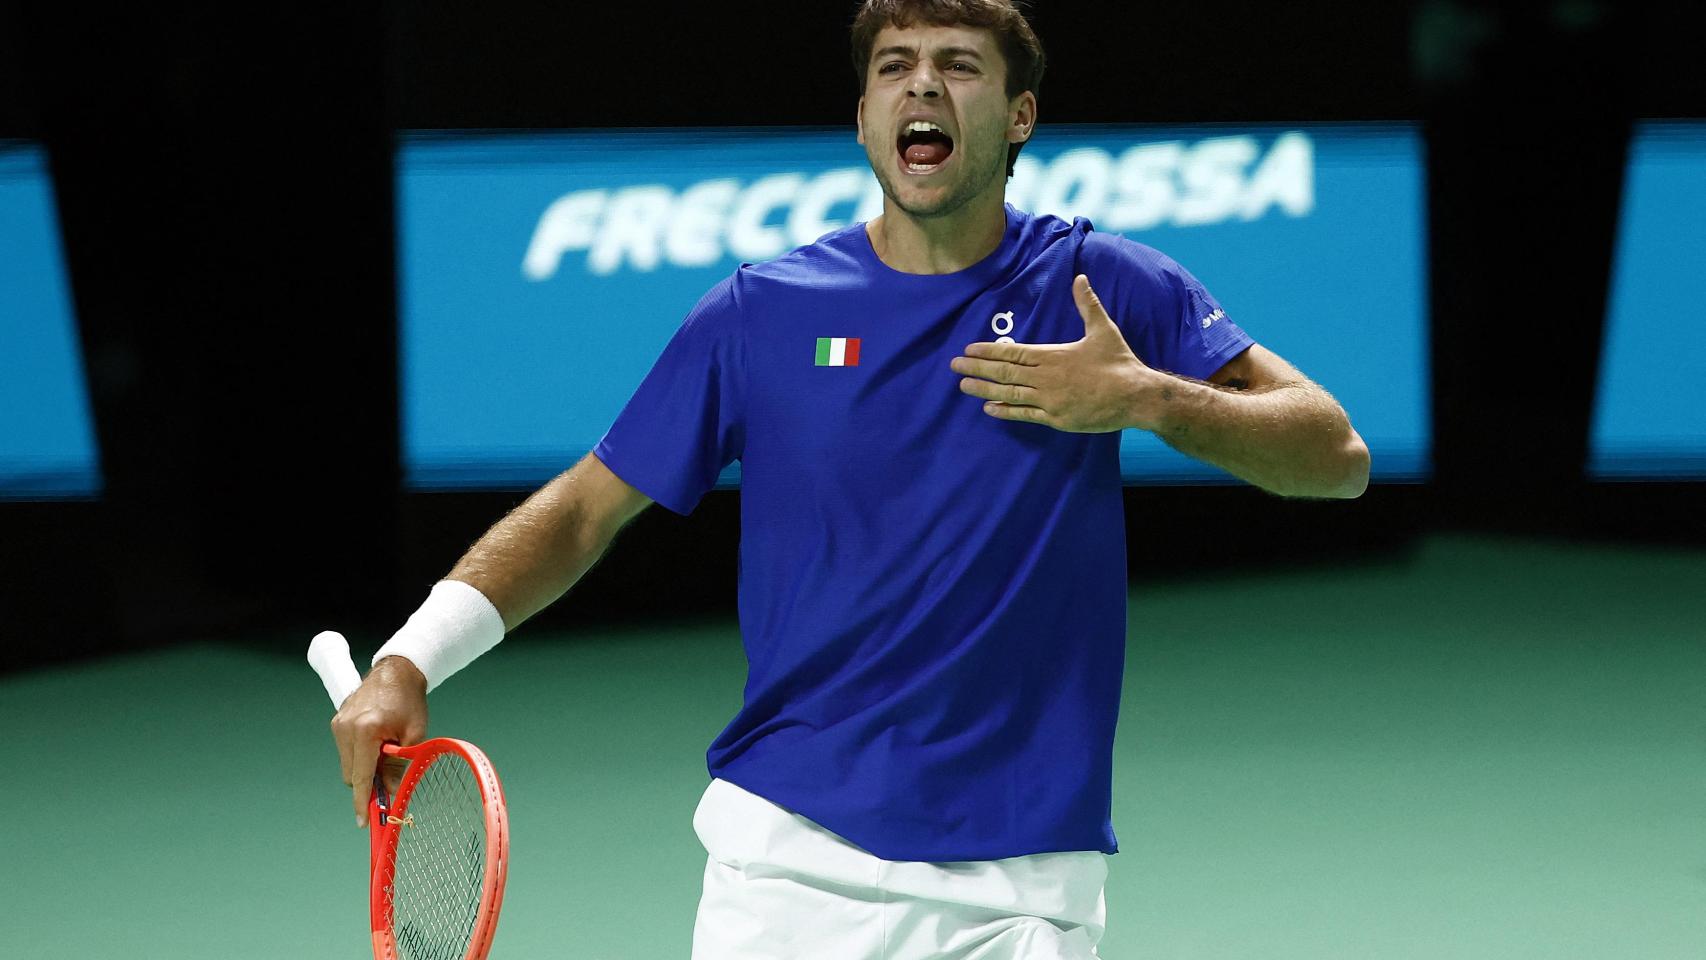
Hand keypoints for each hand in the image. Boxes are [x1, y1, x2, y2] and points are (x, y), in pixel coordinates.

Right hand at [330, 655, 427, 826]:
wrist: (397, 671)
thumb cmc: (410, 701)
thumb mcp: (413, 736)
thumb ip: (398, 765)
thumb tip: (390, 793)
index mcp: (365, 730)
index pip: (360, 776)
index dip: (362, 802)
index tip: (364, 822)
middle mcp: (346, 728)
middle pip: (351, 775)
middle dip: (368, 784)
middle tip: (389, 784)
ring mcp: (338, 724)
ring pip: (348, 764)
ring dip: (364, 769)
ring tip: (387, 752)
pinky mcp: (337, 722)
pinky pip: (346, 751)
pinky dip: (360, 756)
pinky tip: (378, 744)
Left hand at [950, 274, 1164, 432]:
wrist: (1136, 396)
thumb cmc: (1119, 362)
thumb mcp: (1103, 329)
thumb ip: (1087, 304)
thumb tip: (1080, 278)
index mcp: (1053, 356)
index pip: (1013, 353)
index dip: (988, 351)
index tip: (968, 350)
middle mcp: (1046, 378)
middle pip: (1004, 372)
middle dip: (977, 368)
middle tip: (953, 366)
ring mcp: (1049, 400)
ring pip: (1009, 394)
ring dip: (984, 390)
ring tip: (963, 386)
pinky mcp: (1056, 419)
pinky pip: (1025, 415)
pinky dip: (1005, 411)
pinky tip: (988, 409)